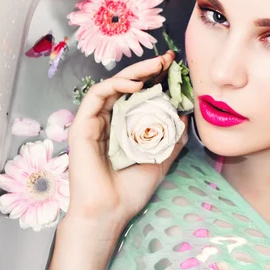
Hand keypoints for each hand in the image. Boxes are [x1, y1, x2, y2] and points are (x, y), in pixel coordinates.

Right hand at [65, 50, 187, 236]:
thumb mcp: (162, 159)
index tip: (174, 68)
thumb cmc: (132, 190)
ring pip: (112, 86)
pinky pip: (97, 96)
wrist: (110, 211)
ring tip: (156, 66)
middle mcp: (109, 122)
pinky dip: (115, 85)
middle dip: (147, 69)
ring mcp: (95, 123)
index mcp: (126, 129)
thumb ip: (172, 138)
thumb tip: (187, 117)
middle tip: (167, 58)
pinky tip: (136, 85)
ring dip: (134, 73)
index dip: (155, 79)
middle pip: (127, 87)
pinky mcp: (82, 126)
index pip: (140, 96)